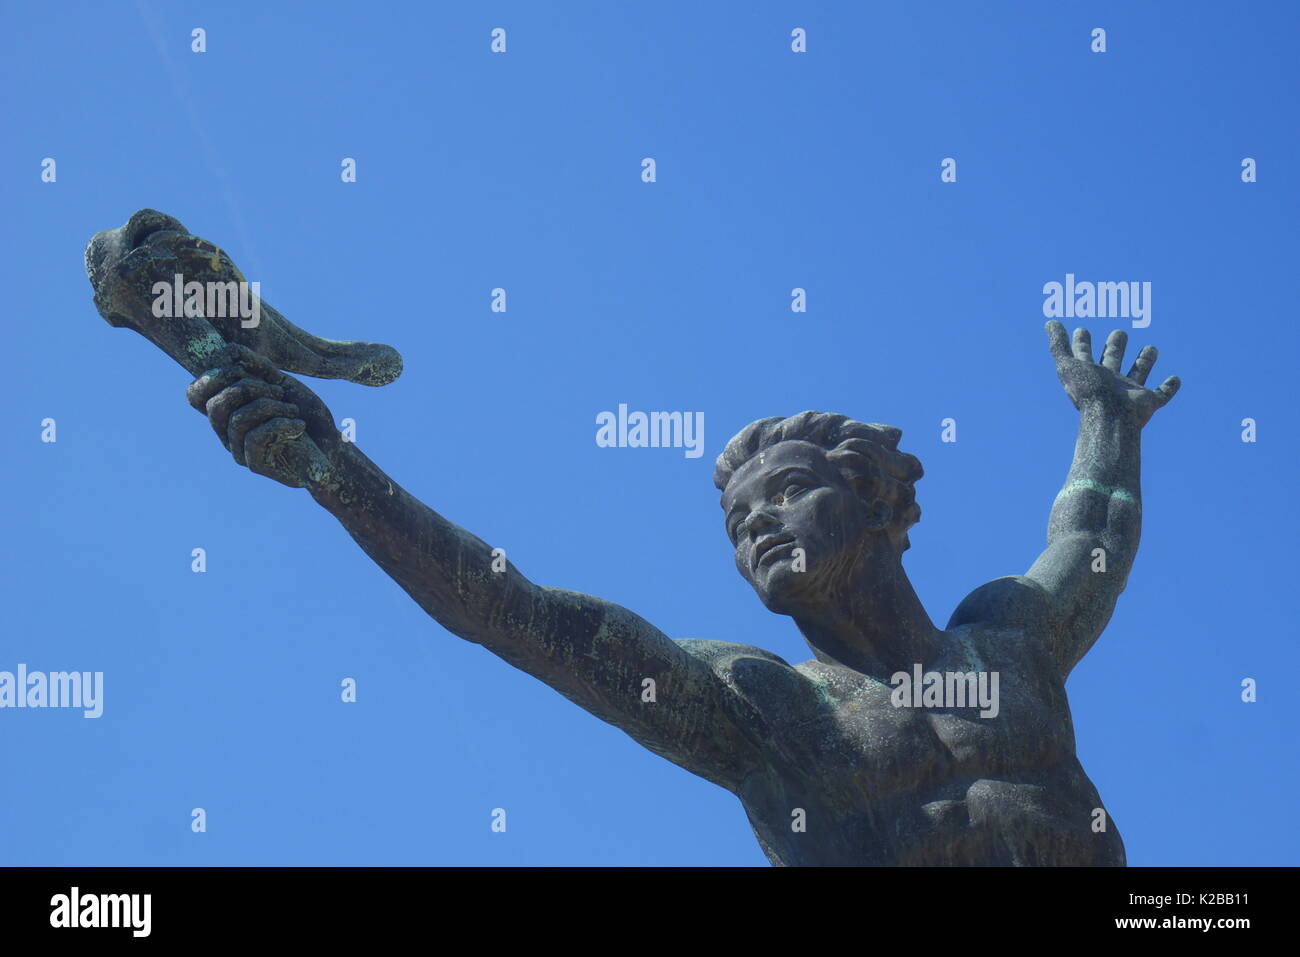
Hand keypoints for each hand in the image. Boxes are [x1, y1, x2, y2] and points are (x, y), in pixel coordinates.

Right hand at [186, 343, 340, 487]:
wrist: (332, 449)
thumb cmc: (306, 416)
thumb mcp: (282, 385)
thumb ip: (257, 369)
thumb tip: (230, 349)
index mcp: (228, 410)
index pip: (195, 395)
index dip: (213, 376)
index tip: (244, 367)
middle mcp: (227, 432)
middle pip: (214, 405)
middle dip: (248, 388)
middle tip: (278, 390)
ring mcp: (240, 450)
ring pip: (237, 420)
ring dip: (269, 407)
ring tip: (292, 409)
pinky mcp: (256, 465)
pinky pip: (255, 438)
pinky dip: (281, 425)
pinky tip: (299, 425)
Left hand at [1045, 321, 1179, 427]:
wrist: (1111, 417)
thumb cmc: (1089, 392)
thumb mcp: (1067, 365)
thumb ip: (1058, 344)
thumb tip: (1050, 322)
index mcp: (1089, 375)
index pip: (1083, 356)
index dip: (1081, 343)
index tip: (1082, 330)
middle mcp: (1108, 383)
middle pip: (1112, 361)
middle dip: (1115, 347)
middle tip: (1119, 333)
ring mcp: (1129, 393)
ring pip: (1138, 373)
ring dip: (1145, 362)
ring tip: (1151, 348)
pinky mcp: (1148, 402)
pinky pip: (1162, 395)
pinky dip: (1169, 388)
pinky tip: (1175, 379)